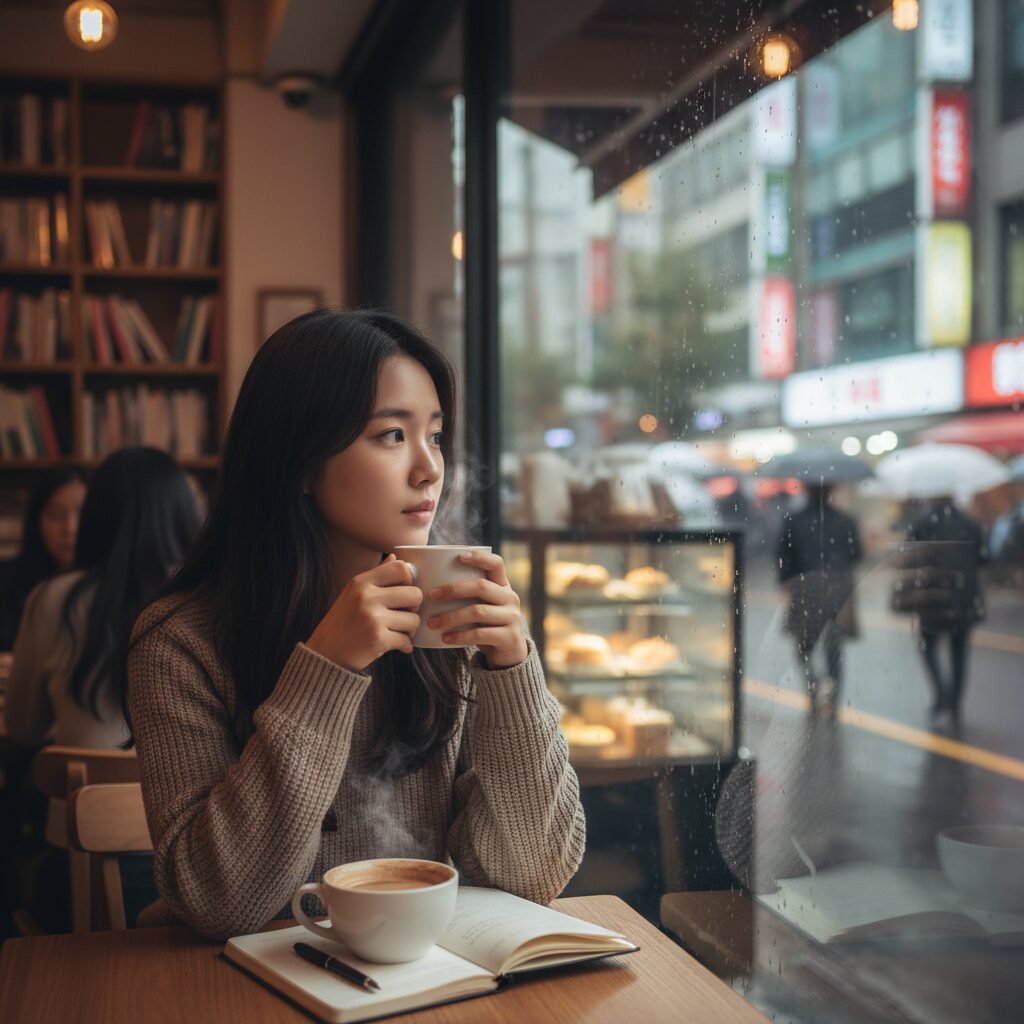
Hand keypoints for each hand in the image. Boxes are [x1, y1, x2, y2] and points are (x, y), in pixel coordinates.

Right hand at [306, 555, 421, 671]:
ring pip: (414, 619)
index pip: (401, 569)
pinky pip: (407, 640)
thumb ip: (376, 575)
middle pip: (415, 594)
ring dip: (410, 629)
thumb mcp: (353, 593)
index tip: (403, 593)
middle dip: (414, 608)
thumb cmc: (342, 622)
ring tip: (398, 632)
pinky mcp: (378, 639)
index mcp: (361, 582)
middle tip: (404, 616)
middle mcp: (367, 596)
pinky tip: (396, 645)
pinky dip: (405, 645)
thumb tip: (395, 556)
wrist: (325, 655)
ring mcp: (372, 618)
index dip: (409, 581)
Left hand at [425, 551, 527, 668]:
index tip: (459, 556)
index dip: (479, 557)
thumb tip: (426, 582)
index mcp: (503, 586)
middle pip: (481, 587)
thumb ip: (466, 596)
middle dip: (453, 590)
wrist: (509, 656)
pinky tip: (445, 639)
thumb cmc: (486, 626)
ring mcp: (511, 618)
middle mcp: (510, 598)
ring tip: (432, 623)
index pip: (496, 564)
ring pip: (477, 612)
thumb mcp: (481, 607)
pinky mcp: (508, 637)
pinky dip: (460, 636)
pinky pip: (480, 634)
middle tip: (430, 596)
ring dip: (451, 617)